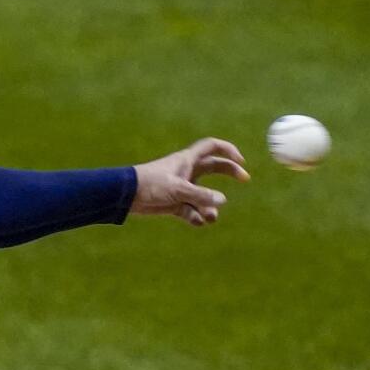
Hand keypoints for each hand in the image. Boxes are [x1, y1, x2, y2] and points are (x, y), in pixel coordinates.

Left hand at [130, 137, 249, 225]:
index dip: (228, 150)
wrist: (125, 197)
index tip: (241, 160)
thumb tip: (222, 201)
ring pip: (204, 195)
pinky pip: (191, 210)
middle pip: (214, 168)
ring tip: (210, 218)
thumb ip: (200, 195)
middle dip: (230, 173)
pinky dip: (196, 216)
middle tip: (245, 180)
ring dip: (210, 206)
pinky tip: (198, 222)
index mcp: (187, 160)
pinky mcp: (174, 204)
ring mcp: (181, 188)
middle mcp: (187, 172)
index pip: (211, 147)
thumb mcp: (178, 189)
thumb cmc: (150, 185)